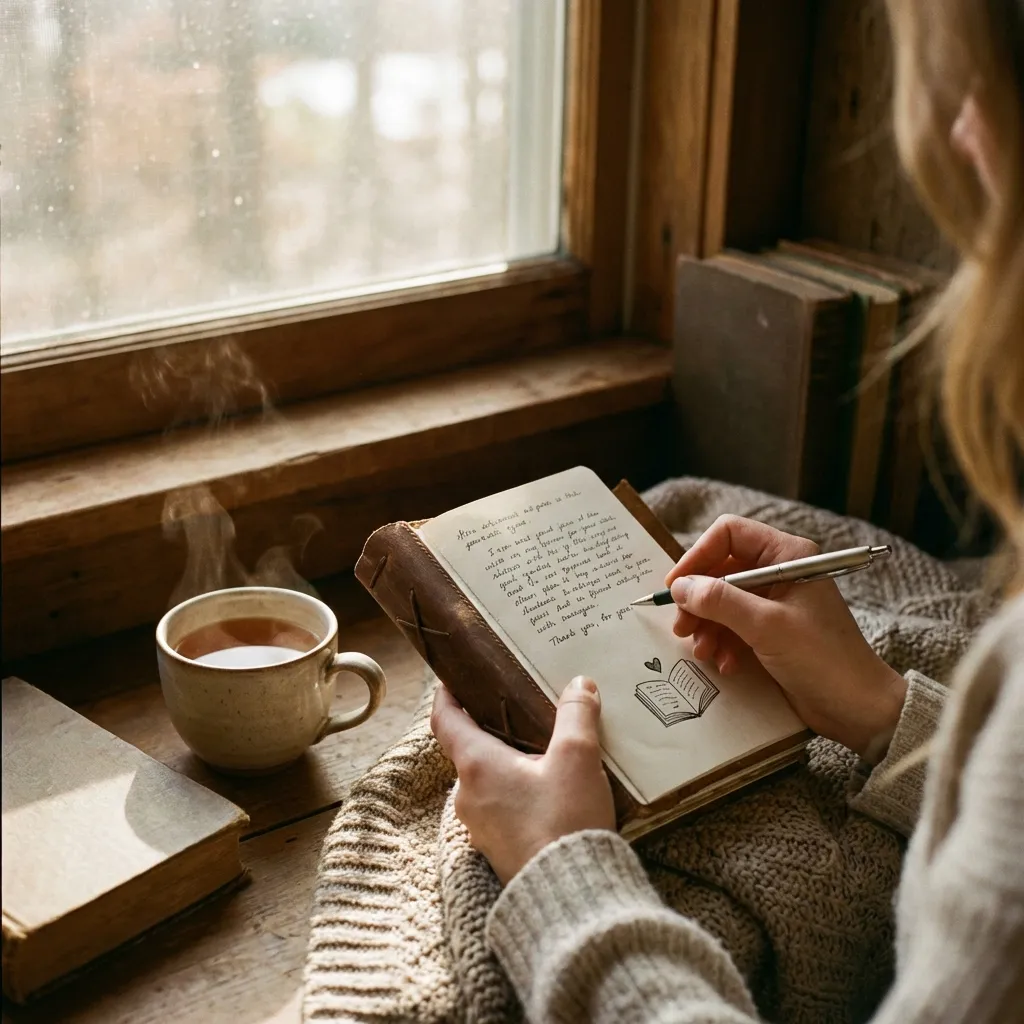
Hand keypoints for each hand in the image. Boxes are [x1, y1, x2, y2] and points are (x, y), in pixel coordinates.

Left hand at [430, 677, 614, 883]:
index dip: (446, 696)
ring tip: (542, 748)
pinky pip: (501, 807)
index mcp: (476, 765)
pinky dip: (517, 791)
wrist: (570, 897)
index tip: (451, 680)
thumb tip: (580, 685)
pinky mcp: (499, 848)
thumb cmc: (564, 822)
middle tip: (517, 709)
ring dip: (508, 762)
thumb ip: (577, 716)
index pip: (445, 720)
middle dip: (490, 729)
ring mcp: (481, 826)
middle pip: (469, 750)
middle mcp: (468, 795)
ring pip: (487, 781)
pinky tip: (549, 790)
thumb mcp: (577, 758)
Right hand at [666, 515, 906, 761]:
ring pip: (722, 600)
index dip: (698, 556)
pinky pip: (733, 625)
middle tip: (682, 626)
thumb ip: (720, 601)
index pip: (729, 534)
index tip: (676, 586)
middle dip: (699, 599)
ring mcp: (775, 602)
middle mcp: (780, 572)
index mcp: (787, 556)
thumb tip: (680, 586)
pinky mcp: (771, 630)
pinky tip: (726, 663)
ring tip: (704, 651)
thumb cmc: (823, 659)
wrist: (858, 707)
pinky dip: (723, 642)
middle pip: (721, 569)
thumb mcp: (766, 626)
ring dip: (707, 625)